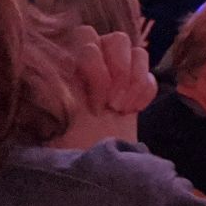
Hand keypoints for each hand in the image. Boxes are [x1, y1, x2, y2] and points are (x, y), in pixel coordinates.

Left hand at [48, 23, 156, 151]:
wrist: (94, 169)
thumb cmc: (67, 144)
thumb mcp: (56, 113)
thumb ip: (60, 82)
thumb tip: (63, 59)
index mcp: (66, 64)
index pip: (85, 36)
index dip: (94, 66)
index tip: (94, 101)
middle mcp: (91, 61)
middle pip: (115, 38)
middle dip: (119, 70)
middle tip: (113, 102)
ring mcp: (115, 71)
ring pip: (136, 51)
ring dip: (134, 80)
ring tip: (123, 107)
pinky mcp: (135, 85)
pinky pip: (150, 71)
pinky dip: (145, 90)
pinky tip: (135, 109)